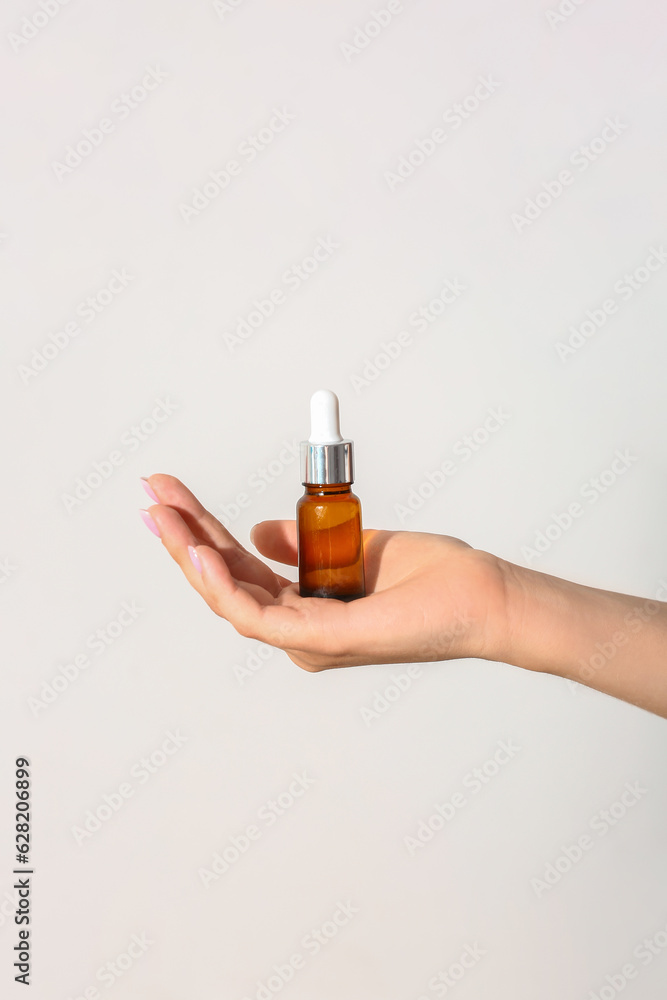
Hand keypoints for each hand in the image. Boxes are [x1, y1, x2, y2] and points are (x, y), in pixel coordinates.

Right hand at [139, 474, 507, 670]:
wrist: (482, 594)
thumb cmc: (431, 575)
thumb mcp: (352, 544)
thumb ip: (302, 542)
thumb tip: (259, 530)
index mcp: (305, 608)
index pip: (239, 567)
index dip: (202, 529)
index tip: (172, 491)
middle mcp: (298, 630)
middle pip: (225, 581)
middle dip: (184, 536)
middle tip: (152, 492)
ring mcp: (307, 640)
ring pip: (229, 598)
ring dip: (191, 554)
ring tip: (163, 513)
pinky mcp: (322, 640)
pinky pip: (257, 616)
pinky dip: (223, 586)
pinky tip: (201, 554)